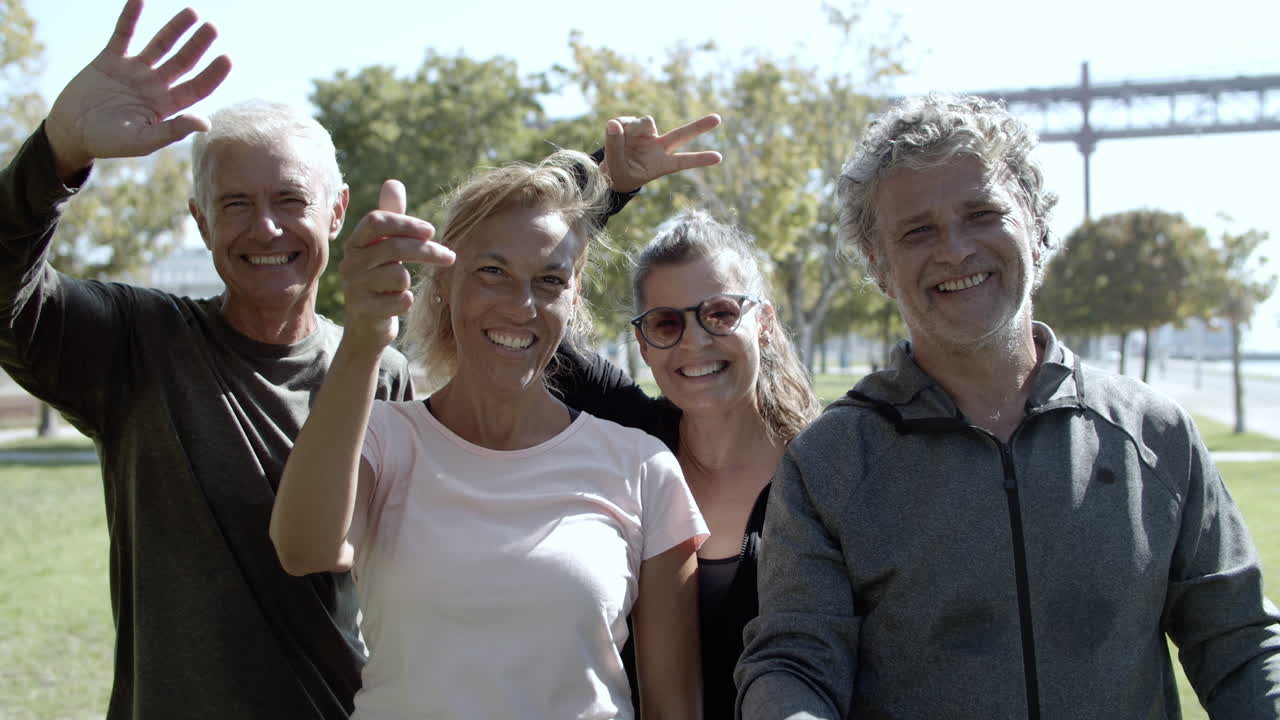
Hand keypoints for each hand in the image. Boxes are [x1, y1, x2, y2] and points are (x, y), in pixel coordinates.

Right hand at [44, 0, 231, 178]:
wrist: (71, 131)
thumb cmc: (108, 143)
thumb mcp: (142, 141)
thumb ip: (172, 131)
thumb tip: (206, 123)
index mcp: (166, 106)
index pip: (197, 87)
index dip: (213, 74)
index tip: (227, 58)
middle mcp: (155, 85)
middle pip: (183, 61)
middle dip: (198, 45)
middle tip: (212, 27)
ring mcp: (133, 70)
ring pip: (160, 45)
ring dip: (175, 28)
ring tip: (192, 12)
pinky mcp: (110, 60)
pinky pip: (123, 34)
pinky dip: (130, 17)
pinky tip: (140, 0)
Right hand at [340, 180, 453, 353]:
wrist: (366, 326)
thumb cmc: (380, 279)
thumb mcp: (383, 247)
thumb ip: (391, 217)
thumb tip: (393, 182)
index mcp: (356, 242)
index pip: (376, 220)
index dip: (405, 223)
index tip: (431, 230)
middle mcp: (350, 262)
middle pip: (394, 247)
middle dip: (427, 251)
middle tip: (451, 256)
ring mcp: (354, 287)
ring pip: (399, 276)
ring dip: (409, 282)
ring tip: (400, 288)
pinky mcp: (363, 311)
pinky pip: (399, 301)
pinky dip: (405, 302)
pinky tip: (400, 304)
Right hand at [602, 114, 722, 192]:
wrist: (609, 171)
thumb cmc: (619, 175)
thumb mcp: (616, 169)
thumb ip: (614, 148)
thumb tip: (614, 123)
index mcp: (661, 164)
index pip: (683, 161)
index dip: (700, 159)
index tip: (718, 157)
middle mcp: (659, 147)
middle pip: (682, 134)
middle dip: (699, 126)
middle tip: (718, 119)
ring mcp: (648, 136)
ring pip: (647, 122)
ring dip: (634, 127)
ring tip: (620, 136)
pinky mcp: (635, 126)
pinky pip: (628, 120)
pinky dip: (620, 125)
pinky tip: (615, 131)